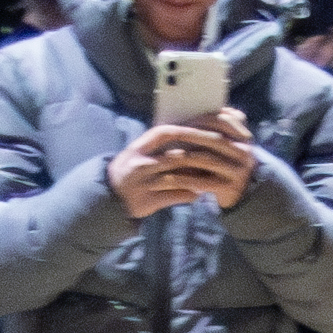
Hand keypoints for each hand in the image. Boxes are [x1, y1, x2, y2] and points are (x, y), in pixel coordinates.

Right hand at [109, 117, 257, 216]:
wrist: (111, 195)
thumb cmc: (132, 168)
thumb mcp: (141, 151)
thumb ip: (163, 144)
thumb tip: (194, 134)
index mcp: (139, 147)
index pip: (166, 133)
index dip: (188, 131)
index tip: (208, 130)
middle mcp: (140, 163)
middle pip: (176, 157)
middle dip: (200, 156)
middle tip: (220, 154)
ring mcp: (144, 183)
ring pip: (178, 178)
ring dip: (198, 177)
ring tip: (214, 174)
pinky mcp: (147, 201)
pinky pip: (174, 196)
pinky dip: (189, 194)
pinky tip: (199, 193)